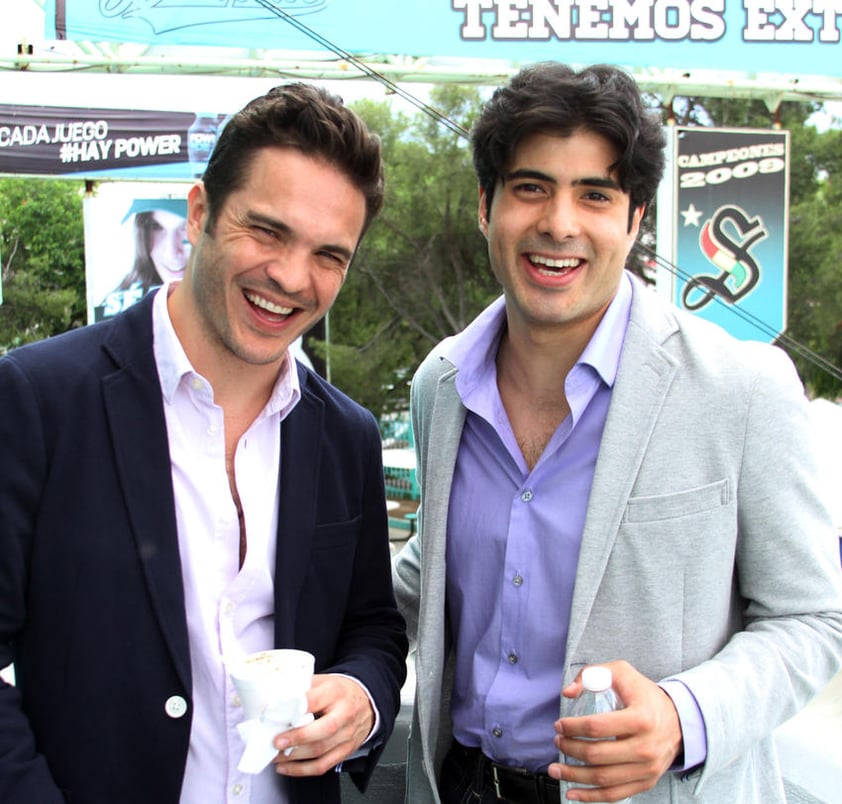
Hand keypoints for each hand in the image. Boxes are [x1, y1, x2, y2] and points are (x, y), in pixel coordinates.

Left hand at [272, 674, 374, 776]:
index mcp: (335, 692)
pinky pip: (322, 765)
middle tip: (276, 741)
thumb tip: (274, 697)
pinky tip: (287, 767)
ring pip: (320, 751)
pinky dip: (301, 770)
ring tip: (275, 755)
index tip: (276, 714)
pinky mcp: (345, 751)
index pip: (315, 699)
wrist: (366, 701)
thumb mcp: (323, 681)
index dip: (295, 708)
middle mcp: (344, 714)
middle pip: (322, 730)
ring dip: (294, 756)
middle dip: (296, 738)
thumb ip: (302, 687)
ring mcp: (346, 735)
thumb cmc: (340, 691)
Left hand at [547, 660, 682, 801]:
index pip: (596, 727)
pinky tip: (572, 792)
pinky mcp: (646, 782)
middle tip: (557, 742)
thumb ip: (592, 674)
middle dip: (569, 750)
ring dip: (574, 776)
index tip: (559, 725)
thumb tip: (568, 693)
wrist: (679, 720)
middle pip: (597, 755)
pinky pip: (615, 794)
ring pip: (603, 778)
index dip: (572, 727)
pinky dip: (591, 796)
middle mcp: (646, 747)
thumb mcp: (621, 672)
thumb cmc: (645, 695)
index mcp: (640, 718)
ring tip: (555, 769)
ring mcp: (647, 768)